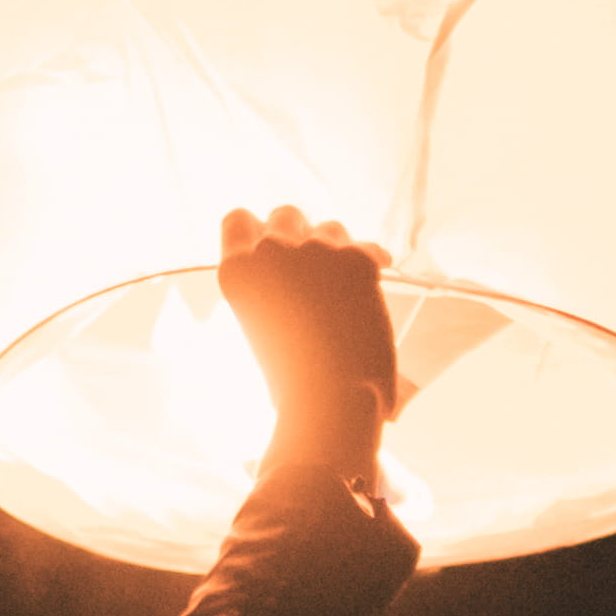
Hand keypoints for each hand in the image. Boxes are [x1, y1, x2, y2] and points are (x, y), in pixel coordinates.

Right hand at [217, 204, 400, 470]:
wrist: (328, 401)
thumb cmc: (289, 385)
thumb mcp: (258, 330)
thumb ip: (266, 293)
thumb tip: (292, 279)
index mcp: (237, 273)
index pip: (238, 220)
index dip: (258, 230)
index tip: (273, 248)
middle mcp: (270, 251)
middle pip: (286, 213)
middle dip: (301, 234)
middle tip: (314, 267)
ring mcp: (315, 251)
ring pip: (330, 228)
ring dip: (336, 248)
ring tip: (345, 284)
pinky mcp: (356, 260)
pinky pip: (368, 246)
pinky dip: (374, 260)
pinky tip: (378, 275)